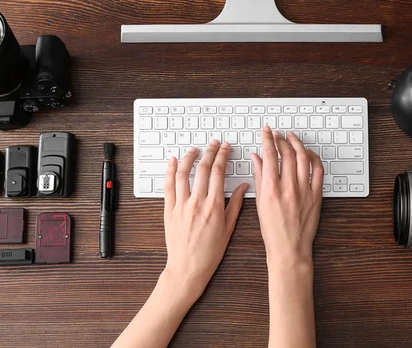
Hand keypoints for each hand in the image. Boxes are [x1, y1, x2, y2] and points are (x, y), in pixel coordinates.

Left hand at [163, 141, 247, 299]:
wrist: (188, 268)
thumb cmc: (210, 252)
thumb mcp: (228, 228)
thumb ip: (235, 204)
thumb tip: (243, 186)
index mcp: (214, 206)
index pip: (218, 172)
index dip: (222, 156)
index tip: (225, 147)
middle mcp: (197, 202)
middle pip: (203, 168)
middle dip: (209, 152)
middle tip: (214, 143)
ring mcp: (181, 205)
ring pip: (184, 173)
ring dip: (190, 157)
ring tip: (195, 149)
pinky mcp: (169, 210)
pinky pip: (168, 186)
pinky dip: (170, 171)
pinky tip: (174, 161)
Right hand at [251, 126, 323, 268]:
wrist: (289, 248)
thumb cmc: (272, 229)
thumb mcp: (259, 202)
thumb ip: (259, 177)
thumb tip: (256, 157)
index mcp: (271, 189)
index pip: (270, 155)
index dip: (267, 139)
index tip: (266, 131)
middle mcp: (288, 188)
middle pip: (287, 153)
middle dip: (281, 139)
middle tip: (278, 134)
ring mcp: (304, 191)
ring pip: (303, 158)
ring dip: (297, 144)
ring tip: (291, 138)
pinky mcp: (316, 195)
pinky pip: (318, 170)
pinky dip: (313, 158)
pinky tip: (308, 153)